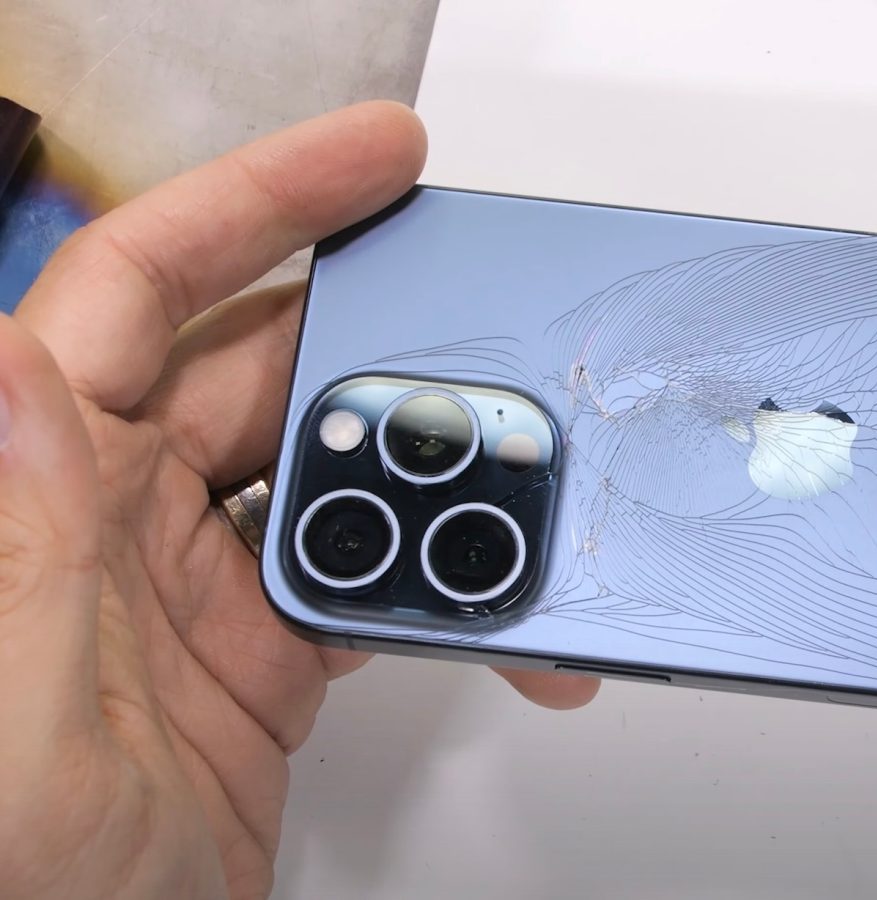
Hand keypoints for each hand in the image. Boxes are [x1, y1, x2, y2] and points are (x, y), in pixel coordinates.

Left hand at [0, 102, 595, 898]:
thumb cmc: (7, 882)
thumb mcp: (10, 716)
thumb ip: (26, 544)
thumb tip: (16, 365)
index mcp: (44, 493)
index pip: (143, 290)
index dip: (259, 201)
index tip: (374, 163)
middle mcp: (117, 519)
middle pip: (269, 367)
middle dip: (390, 345)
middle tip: (492, 343)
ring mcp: (199, 587)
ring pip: (343, 473)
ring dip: (435, 486)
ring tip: (509, 504)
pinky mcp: (263, 657)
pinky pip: (373, 579)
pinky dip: (442, 588)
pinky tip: (486, 615)